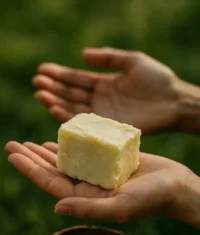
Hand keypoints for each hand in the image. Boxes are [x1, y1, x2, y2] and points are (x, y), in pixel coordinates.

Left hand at [5, 141, 193, 223]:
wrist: (175, 184)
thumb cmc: (153, 198)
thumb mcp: (121, 207)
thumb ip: (89, 209)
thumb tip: (56, 206)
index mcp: (88, 198)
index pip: (51, 183)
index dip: (31, 170)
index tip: (13, 155)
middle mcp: (89, 186)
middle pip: (54, 171)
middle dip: (32, 158)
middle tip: (13, 144)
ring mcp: (97, 173)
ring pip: (66, 161)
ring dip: (46, 151)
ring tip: (28, 142)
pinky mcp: (107, 159)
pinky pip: (84, 151)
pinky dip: (71, 144)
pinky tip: (58, 138)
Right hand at [33, 47, 179, 133]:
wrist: (173, 102)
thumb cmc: (157, 80)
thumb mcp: (133, 61)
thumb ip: (109, 57)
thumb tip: (82, 54)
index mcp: (105, 83)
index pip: (77, 78)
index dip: (60, 74)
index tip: (42, 70)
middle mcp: (100, 99)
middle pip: (71, 93)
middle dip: (53, 88)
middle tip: (37, 83)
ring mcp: (102, 114)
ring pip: (74, 107)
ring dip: (56, 101)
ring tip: (40, 94)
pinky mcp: (107, 127)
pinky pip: (84, 122)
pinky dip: (68, 116)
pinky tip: (54, 109)